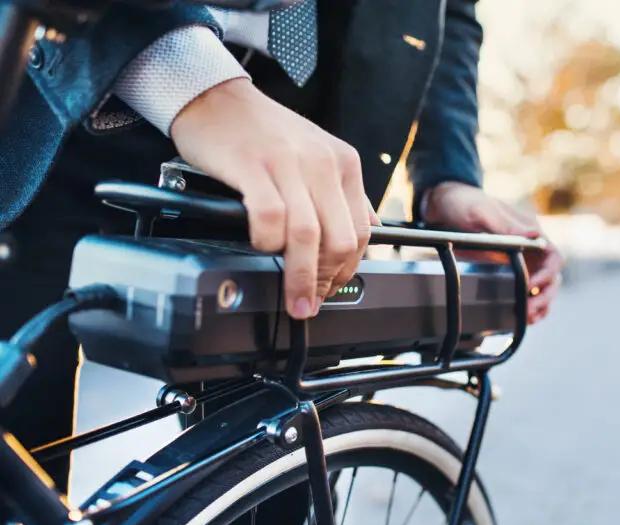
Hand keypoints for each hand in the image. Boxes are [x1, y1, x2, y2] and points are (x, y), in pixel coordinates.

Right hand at [170, 78, 378, 318]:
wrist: (216, 96)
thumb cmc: (263, 131)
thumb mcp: (318, 154)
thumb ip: (344, 193)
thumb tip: (370, 229)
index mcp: (343, 164)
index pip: (361, 231)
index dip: (348, 269)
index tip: (333, 289)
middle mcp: (322, 163)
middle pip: (339, 239)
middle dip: (327, 280)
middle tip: (311, 300)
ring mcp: (289, 164)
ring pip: (308, 235)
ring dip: (301, 276)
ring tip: (293, 297)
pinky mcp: (253, 165)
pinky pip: (270, 217)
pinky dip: (267, 242)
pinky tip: (261, 248)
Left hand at [424, 182, 563, 323]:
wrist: (444, 208)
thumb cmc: (465, 203)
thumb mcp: (482, 211)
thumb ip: (506, 224)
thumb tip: (535, 234)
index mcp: (530, 232)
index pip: (554, 257)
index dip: (548, 274)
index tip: (531, 286)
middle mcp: (530, 249)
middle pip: (552, 278)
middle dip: (544, 296)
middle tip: (528, 310)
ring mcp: (521, 262)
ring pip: (542, 289)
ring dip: (539, 305)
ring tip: (527, 318)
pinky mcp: (508, 272)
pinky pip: (525, 293)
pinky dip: (527, 306)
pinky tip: (521, 318)